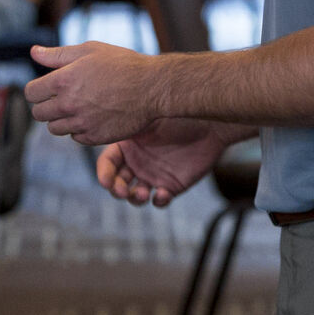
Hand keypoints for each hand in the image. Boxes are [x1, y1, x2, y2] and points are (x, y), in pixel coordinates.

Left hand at [25, 41, 163, 144]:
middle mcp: (69, 104)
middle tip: (62, 97)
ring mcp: (82, 123)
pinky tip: (92, 116)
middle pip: (39, 114)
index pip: (31, 93)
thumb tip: (34, 52)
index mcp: (63, 81)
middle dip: (46, 105)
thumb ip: (58, 54)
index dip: (37, 89)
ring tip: (78, 106)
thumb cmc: (122, 64)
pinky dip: (79, 129)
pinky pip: (75, 137)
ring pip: (55, 128)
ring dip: (61, 119)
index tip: (47, 87)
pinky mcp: (95, 138)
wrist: (152, 87)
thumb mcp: (89, 50)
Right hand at [98, 119, 228, 206]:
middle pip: (117, 182)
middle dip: (116, 189)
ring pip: (135, 195)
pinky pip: (159, 200)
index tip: (105, 182)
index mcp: (127, 145)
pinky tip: (162, 194)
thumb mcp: (150, 114)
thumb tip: (104, 124)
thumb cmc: (180, 114)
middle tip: (122, 191)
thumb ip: (128, 121)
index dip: (103, 174)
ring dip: (134, 198)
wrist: (210, 123)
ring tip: (142, 194)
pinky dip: (158, 200)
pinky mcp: (171, 186)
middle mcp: (137, 162)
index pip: (107, 163)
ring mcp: (154, 175)